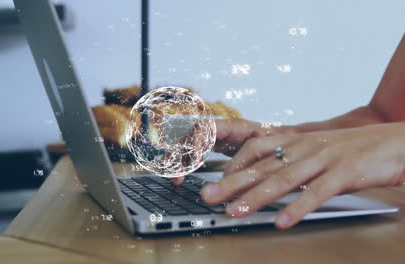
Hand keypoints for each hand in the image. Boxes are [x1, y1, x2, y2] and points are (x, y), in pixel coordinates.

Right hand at [171, 118, 270, 183]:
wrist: (282, 139)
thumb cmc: (278, 142)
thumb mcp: (270, 147)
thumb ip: (257, 152)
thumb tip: (246, 158)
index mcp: (232, 126)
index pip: (206, 128)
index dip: (196, 142)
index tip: (193, 161)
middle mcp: (219, 129)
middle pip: (190, 135)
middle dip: (180, 154)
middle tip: (178, 175)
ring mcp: (213, 137)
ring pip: (186, 143)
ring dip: (177, 160)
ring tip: (176, 179)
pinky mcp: (211, 145)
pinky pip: (190, 151)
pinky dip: (182, 164)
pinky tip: (179, 177)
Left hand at [200, 122, 404, 228]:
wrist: (395, 141)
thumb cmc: (353, 148)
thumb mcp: (317, 149)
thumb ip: (292, 162)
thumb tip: (268, 180)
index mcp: (297, 140)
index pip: (255, 148)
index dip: (234, 165)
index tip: (218, 180)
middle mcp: (305, 147)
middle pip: (262, 167)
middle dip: (232, 183)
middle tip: (208, 196)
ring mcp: (324, 159)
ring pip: (284, 179)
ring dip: (256, 197)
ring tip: (236, 211)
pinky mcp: (345, 173)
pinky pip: (317, 193)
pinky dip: (298, 208)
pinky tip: (282, 222)